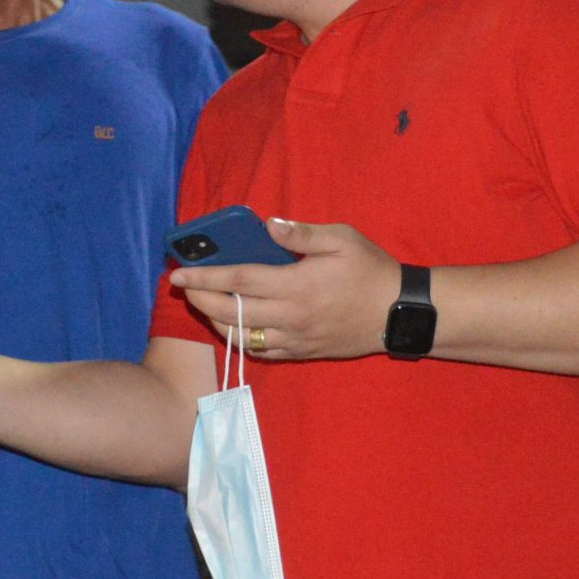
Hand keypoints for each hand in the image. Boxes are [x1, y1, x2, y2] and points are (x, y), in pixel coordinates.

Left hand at [168, 218, 395, 360]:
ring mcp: (295, 339)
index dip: (205, 276)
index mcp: (296, 286)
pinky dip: (241, 340)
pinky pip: (262, 352)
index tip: (179, 272)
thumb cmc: (371, 270)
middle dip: (200, 298)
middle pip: (231, 312)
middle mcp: (290, 317)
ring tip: (204, 303)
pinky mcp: (303, 352)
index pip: (238, 282)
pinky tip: (234, 326)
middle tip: (184, 286)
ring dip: (216, 321)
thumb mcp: (342, 239)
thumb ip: (302, 233)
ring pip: (241, 337)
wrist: (399, 313)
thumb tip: (268, 225)